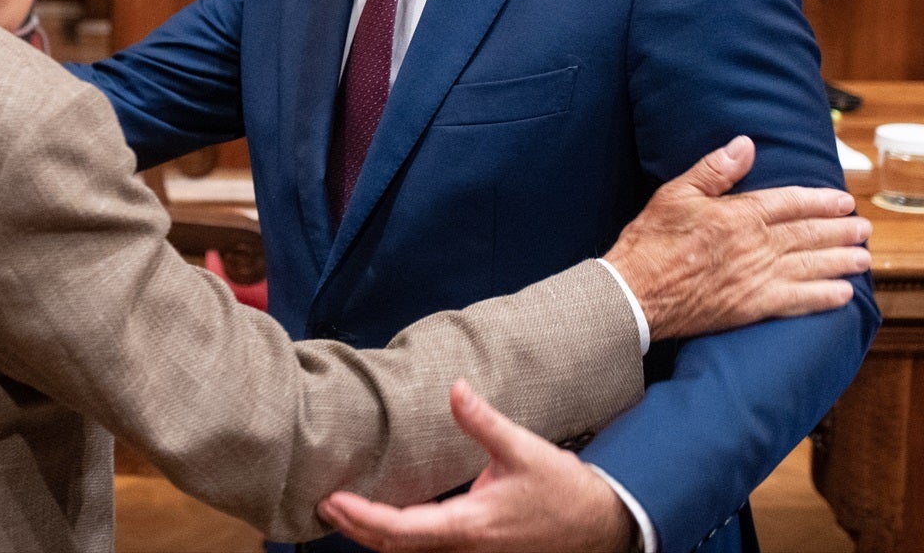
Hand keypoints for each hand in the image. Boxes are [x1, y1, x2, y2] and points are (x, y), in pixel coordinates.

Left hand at [318, 381, 634, 551]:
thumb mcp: (524, 450)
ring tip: (344, 508)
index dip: (361, 518)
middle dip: (356, 529)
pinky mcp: (476, 549)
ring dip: (374, 534)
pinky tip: (387, 516)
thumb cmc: (563, 492)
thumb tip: (454, 387)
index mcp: (469, 525)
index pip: (400, 530)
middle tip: (323, 503)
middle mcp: (463, 548)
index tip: (332, 500)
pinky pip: (427, 548)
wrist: (600, 527)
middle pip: (395, 548)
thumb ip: (483, 420)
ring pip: (410, 552)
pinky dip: (399, 535)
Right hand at [604, 137, 869, 340]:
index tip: (844, 201)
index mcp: (739, 215)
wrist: (635, 293)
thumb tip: (746, 144)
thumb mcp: (676, 194)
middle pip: (808, 235)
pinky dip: (824, 297)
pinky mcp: (752, 308)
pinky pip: (798, 302)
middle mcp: (756, 246)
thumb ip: (715, 170)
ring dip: (841, 261)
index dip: (820, 201)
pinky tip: (843, 295)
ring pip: (810, 266)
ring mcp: (757, 279)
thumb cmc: (650, 241)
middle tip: (864, 228)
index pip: (790, 203)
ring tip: (865, 258)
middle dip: (840, 230)